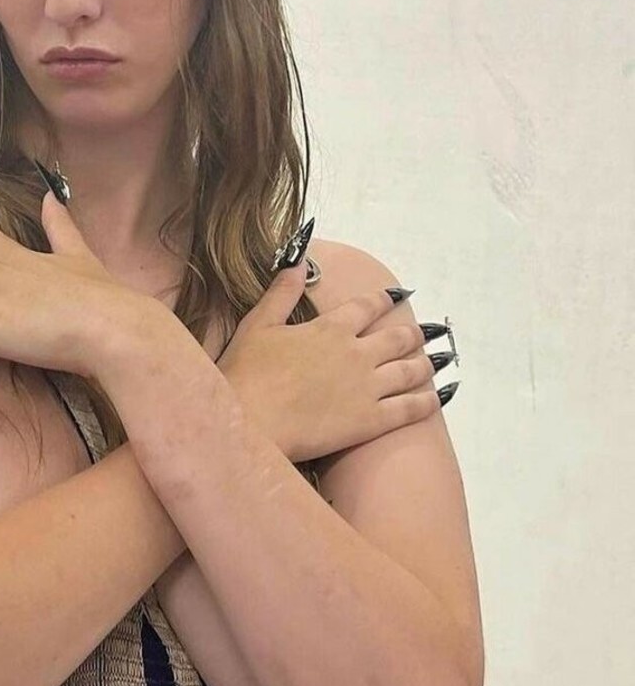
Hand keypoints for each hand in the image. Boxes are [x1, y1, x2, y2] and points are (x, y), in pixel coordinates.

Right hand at [216, 257, 446, 463]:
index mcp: (330, 329)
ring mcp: (367, 388)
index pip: (367, 307)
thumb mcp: (258, 324)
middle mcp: (356, 353)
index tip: (399, 294)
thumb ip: (282, 293)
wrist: (250, 423)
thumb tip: (297, 262)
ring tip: (437, 361)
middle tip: (425, 332)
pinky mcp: (371, 421)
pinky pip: (409, 408)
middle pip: (397, 338)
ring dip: (426, 363)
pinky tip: (437, 397)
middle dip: (413, 333)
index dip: (385, 299)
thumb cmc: (247, 373)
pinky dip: (427, 401)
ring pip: (409, 371)